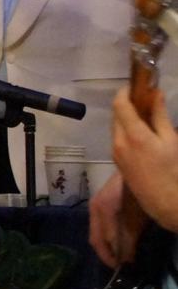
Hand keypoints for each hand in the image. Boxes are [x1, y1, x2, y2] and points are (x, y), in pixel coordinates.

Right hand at [86, 155, 129, 268]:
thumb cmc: (139, 191)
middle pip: (97, 238)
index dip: (111, 258)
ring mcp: (98, 204)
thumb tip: (124, 261)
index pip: (101, 241)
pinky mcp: (103, 202)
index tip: (123, 270)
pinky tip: (122, 239)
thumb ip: (128, 238)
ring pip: (99, 232)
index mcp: (102, 211)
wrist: (141, 164)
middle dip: (108, 254)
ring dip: (109, 245)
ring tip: (123, 255)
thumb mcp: (136, 218)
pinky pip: (102, 225)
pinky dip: (110, 235)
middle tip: (122, 266)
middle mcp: (96, 208)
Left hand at [112, 87, 177, 232]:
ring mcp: (115, 152)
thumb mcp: (171, 140)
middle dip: (127, 104)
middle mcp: (119, 141)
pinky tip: (141, 134)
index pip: (120, 104)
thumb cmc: (174, 170)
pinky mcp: (116, 161)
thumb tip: (156, 93)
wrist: (165, 201)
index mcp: (133, 135)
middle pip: (116, 115)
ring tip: (145, 117)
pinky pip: (117, 138)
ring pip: (115, 126)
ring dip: (125, 118)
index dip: (125, 92)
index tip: (136, 86)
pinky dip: (125, 130)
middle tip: (144, 101)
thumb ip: (160, 116)